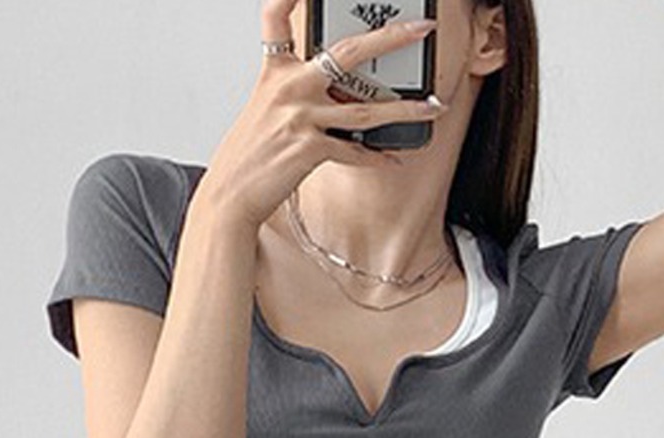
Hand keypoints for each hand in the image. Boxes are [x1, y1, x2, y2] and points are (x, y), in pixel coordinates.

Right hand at [201, 0, 446, 231]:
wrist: (231, 193)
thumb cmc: (250, 155)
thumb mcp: (266, 110)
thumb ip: (298, 92)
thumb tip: (338, 93)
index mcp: (276, 72)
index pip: (276, 17)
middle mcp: (289, 87)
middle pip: (347, 52)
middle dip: (391, 37)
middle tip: (422, 28)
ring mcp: (300, 117)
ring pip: (365, 109)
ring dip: (405, 109)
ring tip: (432, 106)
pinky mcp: (309, 148)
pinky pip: (354, 151)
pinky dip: (376, 157)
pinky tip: (393, 158)